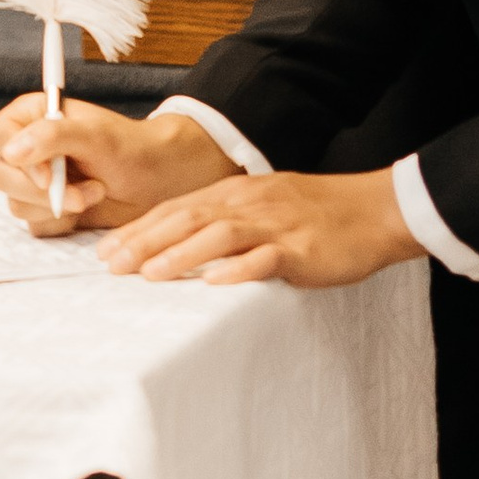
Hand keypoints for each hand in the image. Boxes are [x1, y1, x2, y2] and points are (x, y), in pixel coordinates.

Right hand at [0, 100, 231, 238]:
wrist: (158, 181)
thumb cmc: (130, 148)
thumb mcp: (94, 134)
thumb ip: (51, 135)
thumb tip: (11, 150)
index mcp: (33, 117)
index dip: (18, 160)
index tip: (50, 177)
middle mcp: (29, 149)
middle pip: (2, 176)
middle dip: (41, 192)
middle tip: (83, 194)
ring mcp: (36, 182)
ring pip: (17, 204)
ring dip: (57, 207)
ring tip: (95, 193)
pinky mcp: (47, 209)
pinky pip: (35, 225)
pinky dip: (60, 223)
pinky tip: (87, 210)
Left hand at [105, 165, 420, 290]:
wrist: (372, 210)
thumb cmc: (315, 215)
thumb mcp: (263, 207)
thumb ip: (226, 220)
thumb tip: (183, 242)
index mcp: (235, 195)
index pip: (177, 209)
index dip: (140, 228)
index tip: (106, 250)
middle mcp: (248, 204)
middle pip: (187, 219)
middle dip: (145, 241)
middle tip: (111, 264)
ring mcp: (274, 225)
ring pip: (219, 235)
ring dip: (181, 254)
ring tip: (149, 273)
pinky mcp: (300, 248)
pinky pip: (266, 257)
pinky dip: (239, 268)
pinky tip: (215, 283)